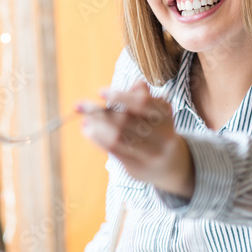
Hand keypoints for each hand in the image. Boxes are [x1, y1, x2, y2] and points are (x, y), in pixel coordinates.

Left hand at [77, 82, 194, 199]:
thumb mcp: (156, 112)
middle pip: (125, 120)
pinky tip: (88, 131)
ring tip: (84, 120)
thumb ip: (144, 97)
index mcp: (166, 116)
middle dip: (98, 112)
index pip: (142, 102)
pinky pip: (113, 151)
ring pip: (117, 137)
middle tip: (80, 105)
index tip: (100, 91)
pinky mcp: (137, 167)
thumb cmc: (157, 131)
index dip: (120, 95)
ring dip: (95, 126)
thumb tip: (135, 83)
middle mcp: (162, 136)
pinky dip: (97, 139)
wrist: (171, 166)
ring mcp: (150, 154)